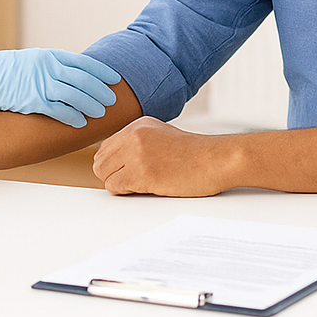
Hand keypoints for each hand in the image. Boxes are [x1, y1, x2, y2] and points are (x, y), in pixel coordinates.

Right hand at [0, 49, 120, 126]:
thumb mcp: (23, 65)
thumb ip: (42, 69)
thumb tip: (58, 78)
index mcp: (44, 55)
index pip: (80, 62)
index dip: (99, 71)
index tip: (113, 78)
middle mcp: (45, 66)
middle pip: (83, 77)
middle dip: (100, 89)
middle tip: (113, 100)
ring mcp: (38, 81)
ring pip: (75, 93)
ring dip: (91, 103)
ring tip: (102, 113)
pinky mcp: (29, 98)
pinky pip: (58, 108)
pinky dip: (72, 115)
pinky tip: (80, 123)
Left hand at [92, 117, 235, 196]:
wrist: (216, 159)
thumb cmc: (195, 154)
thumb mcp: (163, 136)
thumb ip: (139, 142)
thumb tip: (117, 162)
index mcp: (138, 125)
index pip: (106, 147)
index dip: (114, 164)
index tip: (127, 172)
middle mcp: (134, 135)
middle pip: (100, 161)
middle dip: (112, 174)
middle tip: (132, 181)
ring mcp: (137, 153)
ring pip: (104, 174)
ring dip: (119, 184)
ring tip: (141, 184)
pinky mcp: (142, 172)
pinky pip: (114, 186)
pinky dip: (125, 191)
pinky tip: (145, 188)